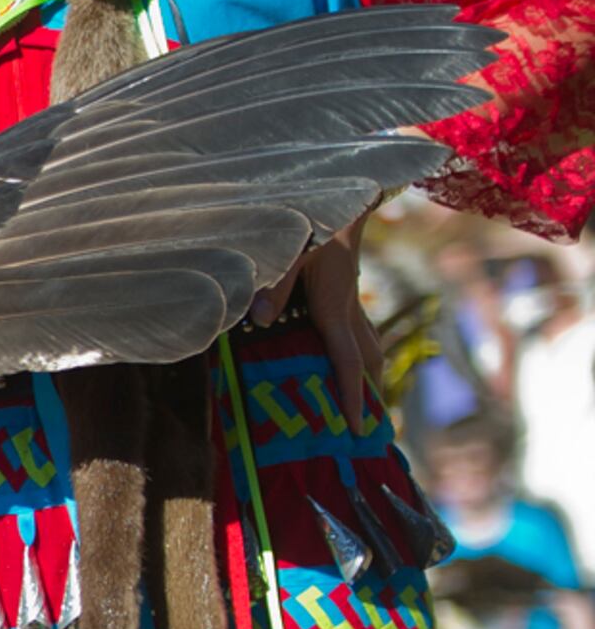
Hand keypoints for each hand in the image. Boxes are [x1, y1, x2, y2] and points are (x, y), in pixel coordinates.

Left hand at [273, 232, 382, 425]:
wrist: (342, 195)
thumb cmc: (312, 220)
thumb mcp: (288, 250)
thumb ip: (273, 285)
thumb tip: (259, 321)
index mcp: (335, 305)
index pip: (347, 360)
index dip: (352, 395)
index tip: (355, 427)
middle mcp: (349, 308)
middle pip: (367, 360)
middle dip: (368, 396)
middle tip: (367, 433)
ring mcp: (351, 301)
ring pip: (368, 347)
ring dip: (367, 379)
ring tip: (364, 411)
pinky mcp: (346, 294)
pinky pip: (357, 333)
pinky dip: (356, 356)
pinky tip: (343, 367)